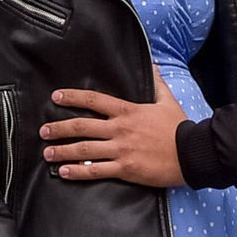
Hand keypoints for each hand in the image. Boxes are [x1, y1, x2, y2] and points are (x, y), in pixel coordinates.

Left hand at [43, 80, 185, 188]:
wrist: (192, 153)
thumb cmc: (179, 127)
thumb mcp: (167, 100)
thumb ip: (156, 83)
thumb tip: (152, 65)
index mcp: (127, 111)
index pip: (94, 100)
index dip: (72, 98)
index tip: (56, 97)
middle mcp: (120, 129)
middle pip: (82, 126)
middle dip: (59, 128)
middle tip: (43, 131)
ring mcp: (121, 150)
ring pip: (84, 150)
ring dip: (62, 151)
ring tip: (47, 153)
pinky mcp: (125, 169)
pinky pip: (96, 171)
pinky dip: (78, 172)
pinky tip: (64, 172)